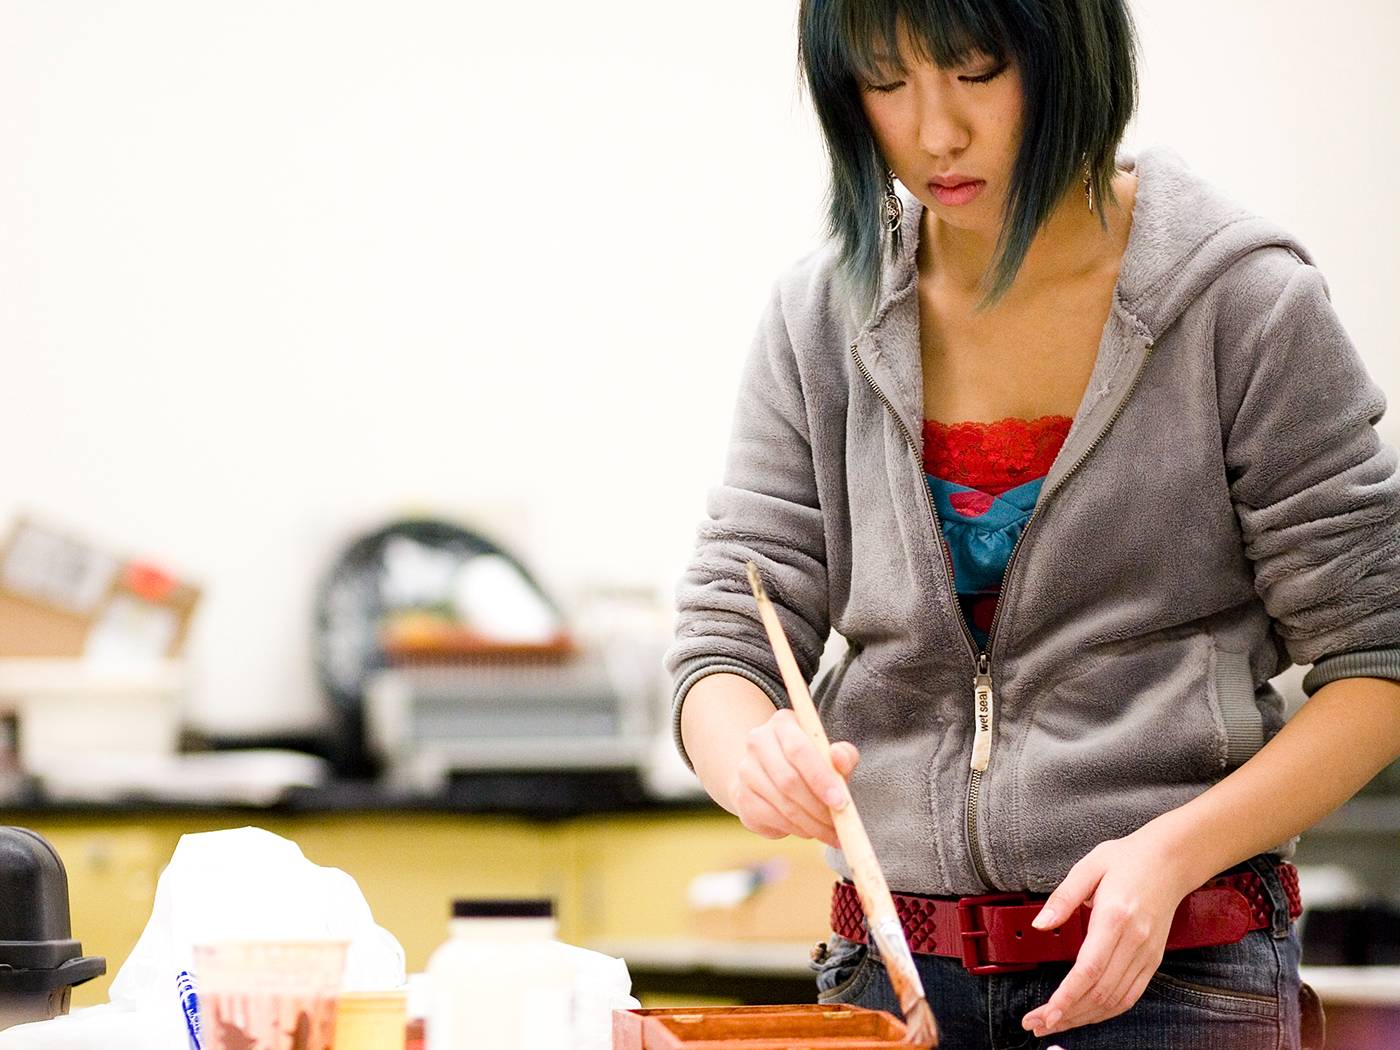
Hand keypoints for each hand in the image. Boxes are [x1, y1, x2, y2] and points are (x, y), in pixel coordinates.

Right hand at [727, 707, 859, 849]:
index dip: (820, 778)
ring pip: (781, 804)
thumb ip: (843, 755)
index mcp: (782, 723)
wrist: (770, 773)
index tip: (840, 802)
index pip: (798, 749)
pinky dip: (794, 829)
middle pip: (788, 780)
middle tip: (838, 825)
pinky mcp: (741, 797)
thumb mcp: (830, 755)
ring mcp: (746, 770)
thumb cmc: (809, 762)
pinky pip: (771, 819)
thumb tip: (839, 757)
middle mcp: (758, 742)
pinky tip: (808, 830)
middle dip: (818, 808)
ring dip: (810, 823)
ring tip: (828, 831)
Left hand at [1021, 826, 1197, 1037]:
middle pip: (1100, 992)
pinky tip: (1084, 1014)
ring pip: (1115, 1000)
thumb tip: (1039, 924)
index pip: (1090, 969)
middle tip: (1037, 1024)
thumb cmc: (1127, 859)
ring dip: (1083, 1017)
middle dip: (1066, 1014)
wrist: (1170, 860)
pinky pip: (1130, 995)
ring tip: (1054, 1024)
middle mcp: (1135, 941)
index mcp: (1115, 917)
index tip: (1047, 1013)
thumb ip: (1062, 897)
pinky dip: (1106, 1011)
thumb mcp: (1089, 866)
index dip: (1067, 996)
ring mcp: (1147, 954)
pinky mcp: (1153, 960)